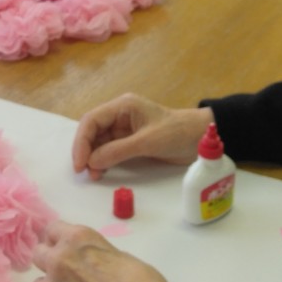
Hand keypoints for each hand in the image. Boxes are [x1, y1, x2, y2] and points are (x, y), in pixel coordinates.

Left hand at [32, 221, 187, 281]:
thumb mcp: (123, 258)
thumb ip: (99, 256)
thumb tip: (94, 266)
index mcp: (78, 239)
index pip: (52, 230)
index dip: (59, 241)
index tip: (67, 251)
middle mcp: (59, 260)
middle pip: (39, 255)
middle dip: (50, 264)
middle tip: (70, 277)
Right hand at [72, 93, 210, 179]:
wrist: (200, 138)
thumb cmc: (177, 133)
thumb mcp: (147, 142)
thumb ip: (118, 151)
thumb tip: (91, 163)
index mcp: (122, 106)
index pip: (92, 120)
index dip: (82, 141)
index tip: (80, 163)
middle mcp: (119, 115)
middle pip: (92, 131)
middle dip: (85, 150)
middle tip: (83, 171)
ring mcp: (124, 129)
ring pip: (99, 142)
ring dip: (93, 158)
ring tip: (93, 175)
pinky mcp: (130, 141)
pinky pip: (109, 150)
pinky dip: (103, 161)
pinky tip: (101, 172)